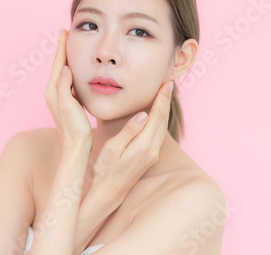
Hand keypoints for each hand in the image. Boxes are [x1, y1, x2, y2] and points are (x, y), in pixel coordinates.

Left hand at [44, 29, 91, 151]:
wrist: (75, 150)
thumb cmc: (74, 130)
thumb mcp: (68, 106)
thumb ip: (64, 86)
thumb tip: (64, 68)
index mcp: (53, 91)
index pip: (57, 63)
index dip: (61, 47)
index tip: (64, 31)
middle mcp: (53, 93)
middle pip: (58, 65)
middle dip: (63, 50)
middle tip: (67, 34)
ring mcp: (59, 99)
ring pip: (63, 73)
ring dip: (67, 60)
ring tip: (72, 48)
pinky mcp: (67, 104)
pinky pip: (69, 81)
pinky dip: (73, 72)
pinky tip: (78, 72)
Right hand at [91, 80, 173, 198]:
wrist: (109, 191)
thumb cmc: (106, 169)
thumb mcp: (113, 148)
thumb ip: (129, 131)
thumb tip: (143, 114)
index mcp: (144, 145)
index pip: (156, 116)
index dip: (162, 99)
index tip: (167, 84)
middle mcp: (153, 150)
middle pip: (163, 120)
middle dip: (166, 100)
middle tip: (169, 83)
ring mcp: (153, 154)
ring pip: (162, 126)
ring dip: (164, 109)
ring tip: (165, 95)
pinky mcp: (150, 156)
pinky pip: (159, 133)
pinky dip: (160, 119)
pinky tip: (157, 114)